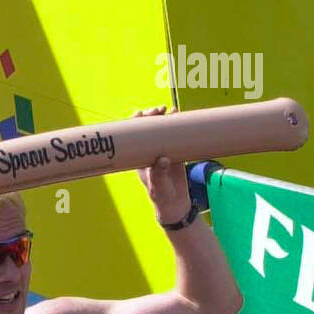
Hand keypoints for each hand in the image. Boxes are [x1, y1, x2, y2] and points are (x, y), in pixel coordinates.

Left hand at [132, 107, 191, 225]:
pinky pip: (176, 133)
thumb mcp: (157, 186)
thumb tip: (163, 160)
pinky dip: (177, 123)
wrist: (175, 203)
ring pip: (162, 128)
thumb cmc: (160, 196)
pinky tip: (179, 114)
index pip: (133, 136)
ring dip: (165, 117)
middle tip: (157, 111)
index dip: (135, 123)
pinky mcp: (176, 150)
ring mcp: (163, 149)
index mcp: (139, 157)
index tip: (139, 115)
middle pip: (148, 127)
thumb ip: (159, 174)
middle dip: (151, 116)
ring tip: (170, 111)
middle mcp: (150, 150)